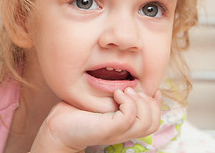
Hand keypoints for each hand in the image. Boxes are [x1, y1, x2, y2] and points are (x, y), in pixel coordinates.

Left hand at [30, 87, 161, 152]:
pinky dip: (127, 102)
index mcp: (125, 126)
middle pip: (153, 123)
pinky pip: (129, 117)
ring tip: (123, 91)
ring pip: (146, 122)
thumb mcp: (102, 102)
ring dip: (139, 102)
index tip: (152, 90)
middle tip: (131, 89)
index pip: (153, 122)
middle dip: (150, 103)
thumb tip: (126, 82)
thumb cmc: (76, 113)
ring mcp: (117, 132)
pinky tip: (116, 94)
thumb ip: (115, 95)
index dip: (157, 105)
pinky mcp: (108, 129)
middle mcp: (124, 131)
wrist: (58, 128)